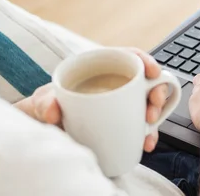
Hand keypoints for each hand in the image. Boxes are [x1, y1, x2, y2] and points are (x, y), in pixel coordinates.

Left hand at [14, 48, 167, 151]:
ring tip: (149, 131)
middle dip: (157, 94)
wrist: (45, 130)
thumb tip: (53, 110)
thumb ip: (44, 103)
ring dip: (156, 116)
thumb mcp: (42, 102)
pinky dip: (148, 134)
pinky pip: (142, 126)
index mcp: (100, 69)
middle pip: (145, 81)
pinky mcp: (123, 124)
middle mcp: (115, 85)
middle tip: (151, 111)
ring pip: (148, 104)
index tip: (153, 73)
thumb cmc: (47, 107)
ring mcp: (121, 105)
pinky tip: (146, 143)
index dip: (145, 61)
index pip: (129, 57)